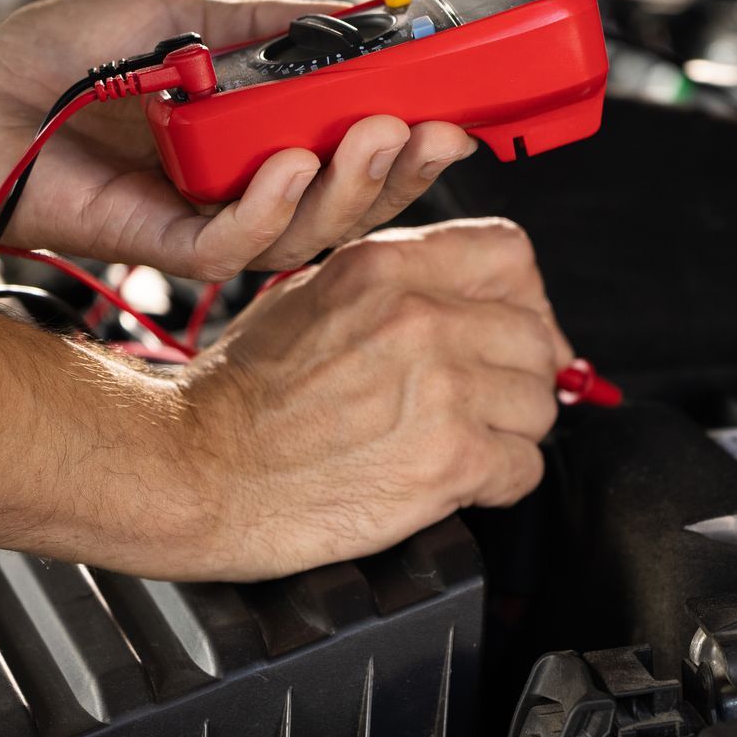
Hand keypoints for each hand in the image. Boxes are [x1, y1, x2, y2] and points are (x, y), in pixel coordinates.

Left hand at [0, 0, 477, 278]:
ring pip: (303, 234)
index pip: (346, 150)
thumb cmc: (40, 60)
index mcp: (246, 137)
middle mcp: (232, 188)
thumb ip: (257, 25)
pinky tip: (289, 165)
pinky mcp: (155, 246)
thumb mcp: (169, 16)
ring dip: (350, 188)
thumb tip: (345, 17)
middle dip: (400, 171)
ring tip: (379, 136)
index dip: (405, 136)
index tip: (454, 106)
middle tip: (438, 132)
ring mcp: (197, 221)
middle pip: (344, 202)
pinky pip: (231, 247)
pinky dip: (268, 208)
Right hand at [158, 219, 572, 580]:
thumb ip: (398, 285)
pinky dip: (500, 482)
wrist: (196, 469)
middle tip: (486, 401)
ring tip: (460, 442)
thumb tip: (474, 304)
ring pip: (540, 404)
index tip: (509, 330)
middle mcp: (422, 318)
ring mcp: (442, 389)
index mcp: (387, 266)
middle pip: (537, 336)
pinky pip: (525, 468)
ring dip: (511, 430)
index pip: (511, 254)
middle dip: (519, 374)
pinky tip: (458, 481)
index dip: (521, 297)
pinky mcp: (450, 461)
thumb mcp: (313, 295)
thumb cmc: (241, 394)